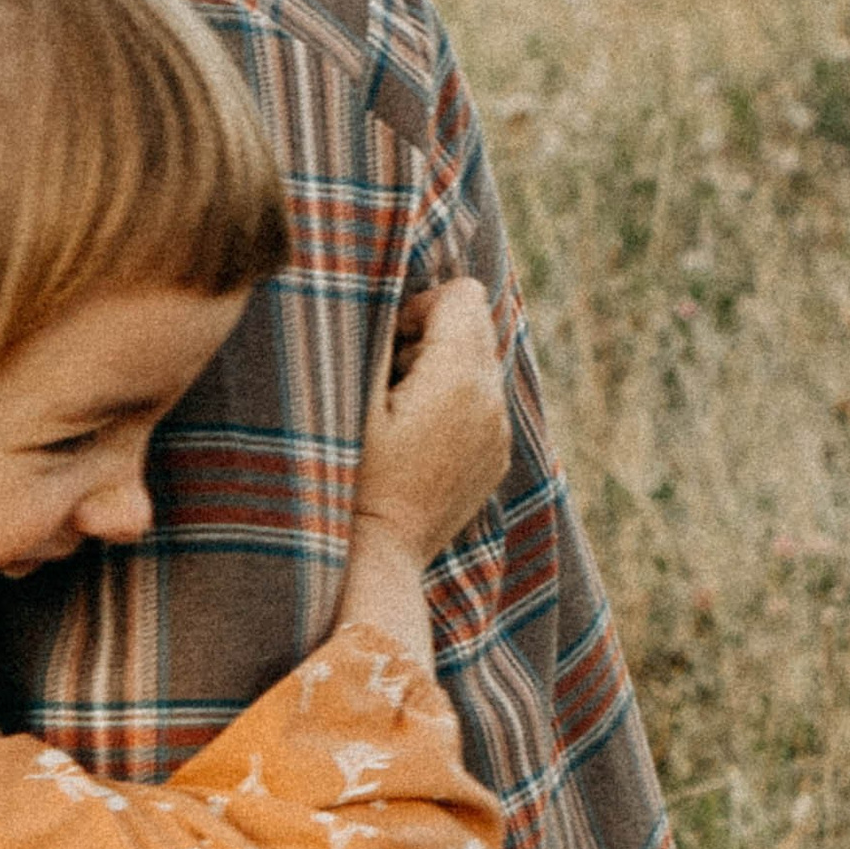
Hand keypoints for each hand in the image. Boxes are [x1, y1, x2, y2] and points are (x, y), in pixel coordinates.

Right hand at [353, 280, 509, 570]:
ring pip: (478, 365)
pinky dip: (453, 405)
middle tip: (389, 378)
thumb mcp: (354, 397)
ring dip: (441, 370)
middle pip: (475, 325)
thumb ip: (378, 334)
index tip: (389, 343)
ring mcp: (499, 433)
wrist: (376, 557)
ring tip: (399, 411)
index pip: (464, 294)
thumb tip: (388, 291)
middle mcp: (492, 400)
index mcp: (461, 376)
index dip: (420, 306)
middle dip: (432, 336)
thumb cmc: (351, 473)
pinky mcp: (495, 458)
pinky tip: (416, 439)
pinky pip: (481, 404)